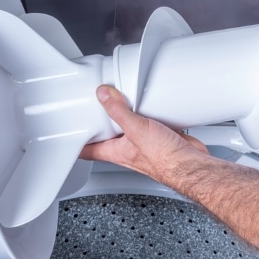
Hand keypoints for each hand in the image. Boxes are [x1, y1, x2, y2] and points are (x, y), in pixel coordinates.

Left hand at [80, 85, 207, 178]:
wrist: (190, 163)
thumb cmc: (165, 159)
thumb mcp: (136, 129)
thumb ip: (118, 111)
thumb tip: (103, 95)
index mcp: (114, 151)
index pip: (86, 149)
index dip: (75, 140)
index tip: (68, 128)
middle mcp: (127, 148)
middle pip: (107, 133)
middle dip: (101, 118)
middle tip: (95, 101)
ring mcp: (142, 142)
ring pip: (129, 125)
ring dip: (126, 112)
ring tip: (121, 95)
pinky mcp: (158, 136)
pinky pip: (148, 121)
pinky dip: (147, 111)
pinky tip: (150, 102)